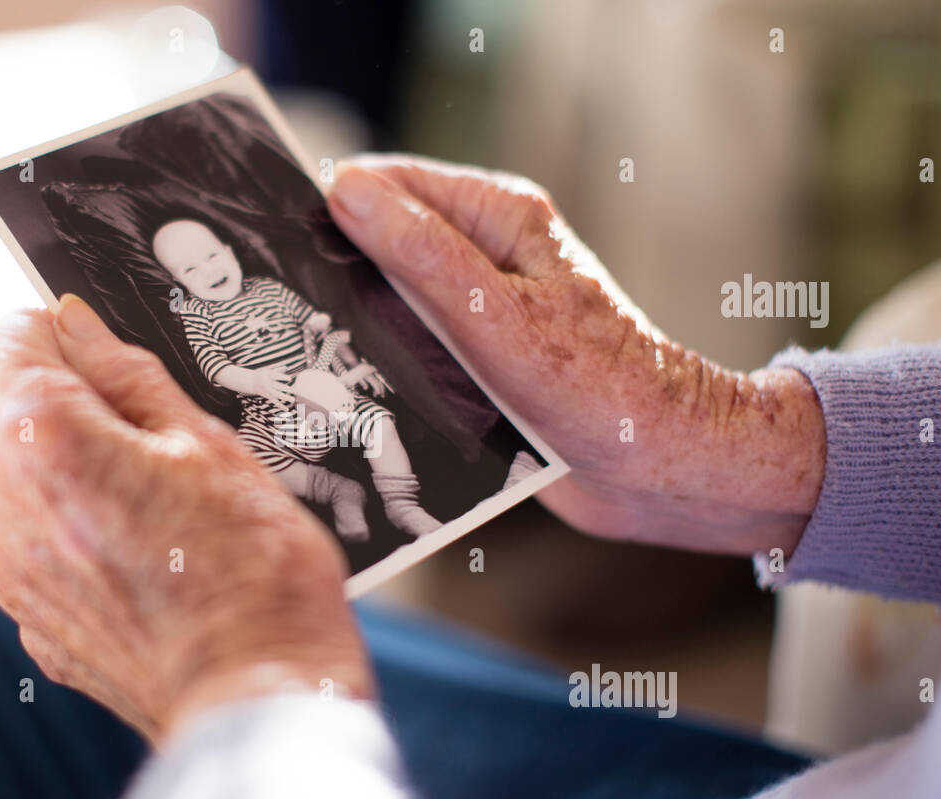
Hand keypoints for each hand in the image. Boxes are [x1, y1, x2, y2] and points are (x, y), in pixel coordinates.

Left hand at [0, 295, 373, 745]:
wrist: (256, 695)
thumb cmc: (250, 566)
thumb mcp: (207, 442)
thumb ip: (127, 374)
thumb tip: (77, 323)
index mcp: (42, 438)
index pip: (16, 337)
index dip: (68, 334)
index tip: (113, 354)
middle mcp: (2, 502)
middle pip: (31, 418)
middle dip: (90, 419)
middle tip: (177, 457)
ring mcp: (12, 570)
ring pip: (41, 487)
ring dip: (90, 485)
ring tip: (175, 524)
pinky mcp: (33, 622)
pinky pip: (52, 550)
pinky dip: (91, 544)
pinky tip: (157, 571)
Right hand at [237, 364, 295, 405]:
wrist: (251, 382)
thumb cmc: (262, 375)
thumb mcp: (269, 371)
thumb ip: (278, 370)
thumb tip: (286, 367)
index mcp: (268, 376)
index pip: (276, 377)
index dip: (283, 377)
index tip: (290, 378)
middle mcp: (268, 383)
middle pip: (278, 387)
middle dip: (287, 389)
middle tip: (295, 391)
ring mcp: (268, 391)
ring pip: (277, 395)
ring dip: (285, 398)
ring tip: (293, 400)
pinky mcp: (268, 396)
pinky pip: (275, 402)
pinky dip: (280, 406)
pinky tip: (286, 410)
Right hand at [328, 155, 825, 555]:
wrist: (659, 471)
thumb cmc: (598, 389)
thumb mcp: (497, 318)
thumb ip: (422, 255)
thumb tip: (345, 190)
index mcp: (497, 217)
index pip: (387, 184)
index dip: (331, 210)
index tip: (281, 250)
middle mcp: (485, 256)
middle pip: (383, 245)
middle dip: (338, 275)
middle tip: (290, 318)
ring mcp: (480, 311)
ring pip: (392, 304)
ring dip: (359, 330)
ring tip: (313, 363)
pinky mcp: (478, 362)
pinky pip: (414, 353)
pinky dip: (386, 368)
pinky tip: (356, 396)